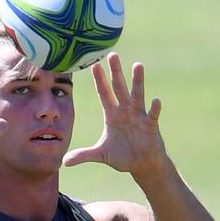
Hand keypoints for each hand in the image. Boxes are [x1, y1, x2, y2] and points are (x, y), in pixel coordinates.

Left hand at [64, 53, 166, 177]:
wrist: (142, 165)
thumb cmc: (122, 156)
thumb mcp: (101, 155)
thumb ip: (84, 155)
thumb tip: (63, 162)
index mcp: (112, 114)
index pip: (104, 93)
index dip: (99, 80)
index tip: (94, 65)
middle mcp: (125, 111)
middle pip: (119, 88)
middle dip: (115, 72)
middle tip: (112, 55)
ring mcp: (139, 117)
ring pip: (137, 95)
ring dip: (137, 81)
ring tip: (137, 65)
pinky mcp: (151, 126)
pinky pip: (152, 115)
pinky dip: (154, 108)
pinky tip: (156, 100)